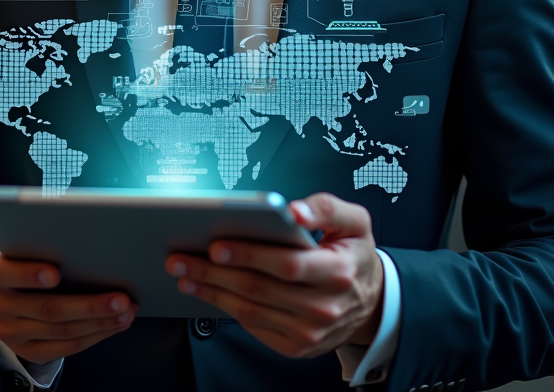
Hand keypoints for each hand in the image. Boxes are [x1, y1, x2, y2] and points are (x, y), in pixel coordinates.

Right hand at [0, 249, 137, 364]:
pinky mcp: (24, 349)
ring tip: (126, 311)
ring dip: (99, 322)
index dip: (28, 273)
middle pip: (46, 308)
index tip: (55, 272)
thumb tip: (88, 239)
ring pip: (60, 331)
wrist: (5, 287)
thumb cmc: (24, 254)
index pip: (4, 272)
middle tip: (120, 298)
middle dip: (89, 304)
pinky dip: (93, 336)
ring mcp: (8, 331)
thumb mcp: (22, 242)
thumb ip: (43, 241)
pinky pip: (63, 348)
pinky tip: (113, 325)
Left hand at [165, 192, 382, 358]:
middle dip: (214, 272)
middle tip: (182, 257)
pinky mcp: (296, 346)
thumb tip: (293, 210)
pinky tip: (209, 292)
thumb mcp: (354, 220)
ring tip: (185, 274)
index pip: (287, 265)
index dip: (250, 255)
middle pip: (259, 289)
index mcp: (338, 271)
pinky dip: (227, 310)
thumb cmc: (355, 254)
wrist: (371, 301)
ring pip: (250, 310)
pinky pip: (255, 327)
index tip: (216, 244)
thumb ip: (325, 207)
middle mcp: (324, 306)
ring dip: (212, 292)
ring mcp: (309, 331)